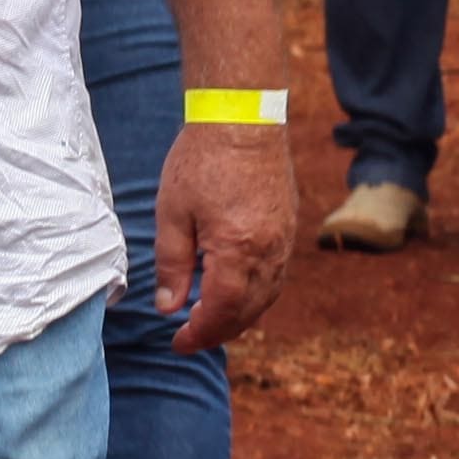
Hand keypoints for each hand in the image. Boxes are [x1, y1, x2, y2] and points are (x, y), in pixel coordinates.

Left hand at [157, 115, 298, 351]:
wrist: (243, 116)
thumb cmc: (202, 160)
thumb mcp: (172, 213)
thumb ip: (172, 265)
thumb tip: (169, 308)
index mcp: (237, 249)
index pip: (222, 311)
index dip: (200, 334)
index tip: (178, 341)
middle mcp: (268, 250)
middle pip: (249, 311)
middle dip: (219, 331)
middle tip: (190, 336)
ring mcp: (284, 240)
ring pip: (267, 296)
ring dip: (240, 316)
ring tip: (211, 319)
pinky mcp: (288, 227)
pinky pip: (276, 275)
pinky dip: (256, 294)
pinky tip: (235, 290)